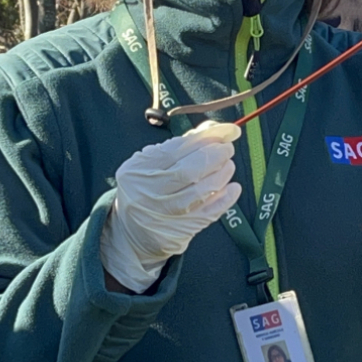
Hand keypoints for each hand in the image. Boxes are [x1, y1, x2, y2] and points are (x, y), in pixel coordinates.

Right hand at [100, 121, 242, 292]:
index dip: (207, 137)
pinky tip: (233, 188)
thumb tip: (213, 128)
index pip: (176, 148)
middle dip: (216, 156)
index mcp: (139, 169)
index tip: (228, 130)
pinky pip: (208, 213)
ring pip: (200, 192)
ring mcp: (164, 214)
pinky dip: (225, 199)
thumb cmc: (145, 188)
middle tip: (228, 149)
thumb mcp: (151, 163)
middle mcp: (149, 192)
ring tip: (228, 166)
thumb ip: (181, 144)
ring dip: (222, 175)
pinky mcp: (179, 231)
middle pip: (189, 171)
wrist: (128, 233)